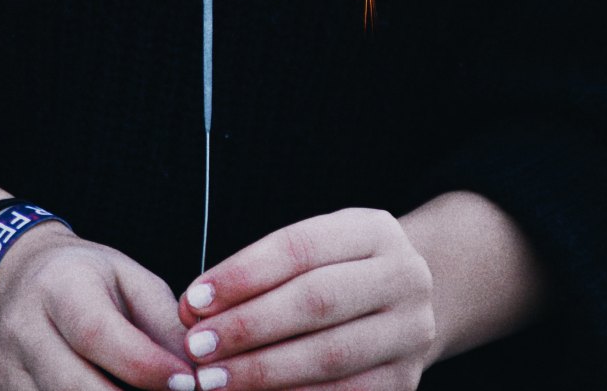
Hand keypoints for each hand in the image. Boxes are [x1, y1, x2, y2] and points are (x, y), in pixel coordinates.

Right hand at [0, 223, 195, 390]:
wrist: (15, 276)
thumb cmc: (82, 277)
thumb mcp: (129, 278)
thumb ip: (163, 322)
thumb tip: (197, 369)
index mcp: (60, 286)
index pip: (97, 333)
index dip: (145, 365)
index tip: (185, 381)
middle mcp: (24, 328)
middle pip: (73, 387)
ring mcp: (5, 367)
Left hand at [177, 209, 434, 390]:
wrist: (408, 304)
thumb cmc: (337, 272)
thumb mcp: (314, 251)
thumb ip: (260, 272)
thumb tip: (195, 308)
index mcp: (373, 231)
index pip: (300, 248)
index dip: (243, 274)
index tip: (195, 299)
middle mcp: (403, 277)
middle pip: (316, 301)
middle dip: (248, 326)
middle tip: (197, 345)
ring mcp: (411, 330)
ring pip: (329, 354)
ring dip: (262, 370)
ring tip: (212, 379)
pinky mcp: (406, 380)